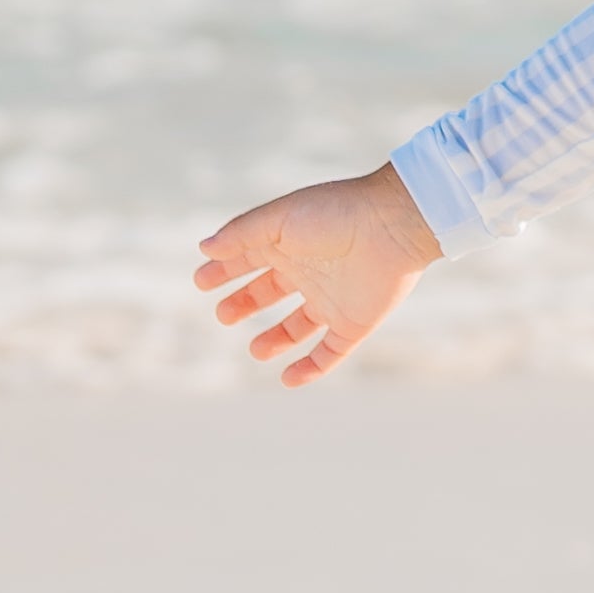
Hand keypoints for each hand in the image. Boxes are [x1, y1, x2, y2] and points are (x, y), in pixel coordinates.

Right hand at [192, 163, 441, 388]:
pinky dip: (310, 369)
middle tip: (223, 315)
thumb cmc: (335, 214)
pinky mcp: (354, 323)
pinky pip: (330, 353)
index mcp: (289, 243)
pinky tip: (287, 378)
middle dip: (243, 305)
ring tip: (256, 350)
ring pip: (297, 327)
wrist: (393, 227)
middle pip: (268, 294)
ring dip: (275, 341)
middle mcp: (309, 271)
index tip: (201, 282)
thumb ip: (241, 234)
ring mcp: (332, 299)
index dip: (223, 271)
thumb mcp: (279, 218)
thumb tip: (205, 248)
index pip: (248, 260)